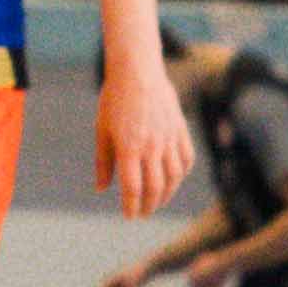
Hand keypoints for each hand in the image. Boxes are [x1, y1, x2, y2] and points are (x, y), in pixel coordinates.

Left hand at [98, 59, 194, 218]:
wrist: (138, 71)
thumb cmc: (114, 100)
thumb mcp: (102, 131)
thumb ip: (103, 162)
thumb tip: (101, 189)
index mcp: (129, 147)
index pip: (133, 188)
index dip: (131, 206)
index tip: (129, 215)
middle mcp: (151, 145)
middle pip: (155, 187)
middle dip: (149, 205)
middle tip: (143, 213)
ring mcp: (169, 138)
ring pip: (174, 177)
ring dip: (166, 194)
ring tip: (157, 201)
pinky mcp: (180, 129)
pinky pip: (186, 159)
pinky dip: (181, 174)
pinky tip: (173, 179)